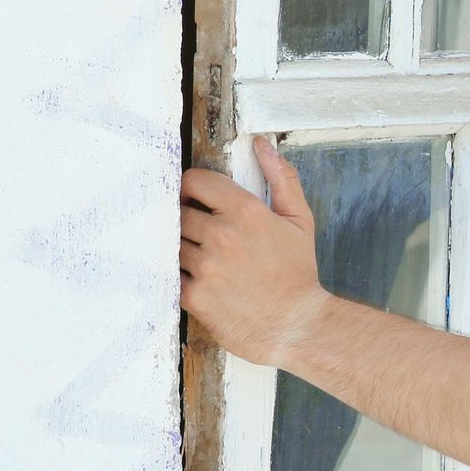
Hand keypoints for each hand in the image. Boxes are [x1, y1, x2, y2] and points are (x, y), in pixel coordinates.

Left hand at [179, 136, 329, 366]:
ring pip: (172, 243)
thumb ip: (282, 179)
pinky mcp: (194, 295)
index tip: (198, 200)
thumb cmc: (298, 273)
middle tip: (202, 234)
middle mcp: (222, 235)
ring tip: (202, 259)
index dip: (193, 189)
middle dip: (188, 220)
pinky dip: (177, 275)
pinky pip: (169, 274)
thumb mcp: (300, 220)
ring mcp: (205, 266)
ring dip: (182, 248)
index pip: (194, 182)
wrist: (296, 325)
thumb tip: (262, 145)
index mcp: (245, 212)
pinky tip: (196, 278)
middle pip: (178, 212)